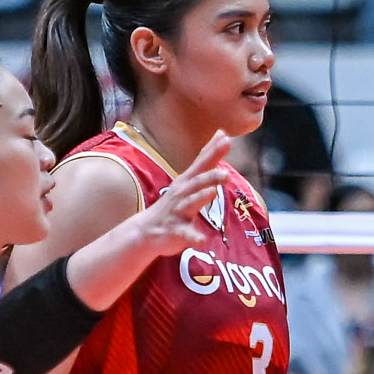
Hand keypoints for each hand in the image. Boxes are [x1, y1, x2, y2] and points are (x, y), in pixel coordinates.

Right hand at [117, 132, 231, 259]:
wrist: (147, 230)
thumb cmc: (175, 203)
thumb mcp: (190, 181)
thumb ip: (207, 161)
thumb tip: (222, 135)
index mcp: (188, 182)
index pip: (202, 163)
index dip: (212, 150)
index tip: (225, 137)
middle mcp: (182, 193)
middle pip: (197, 182)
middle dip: (210, 177)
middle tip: (226, 172)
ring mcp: (178, 211)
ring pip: (190, 203)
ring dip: (201, 197)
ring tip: (212, 192)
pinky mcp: (175, 230)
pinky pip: (185, 233)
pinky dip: (193, 236)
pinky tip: (203, 239)